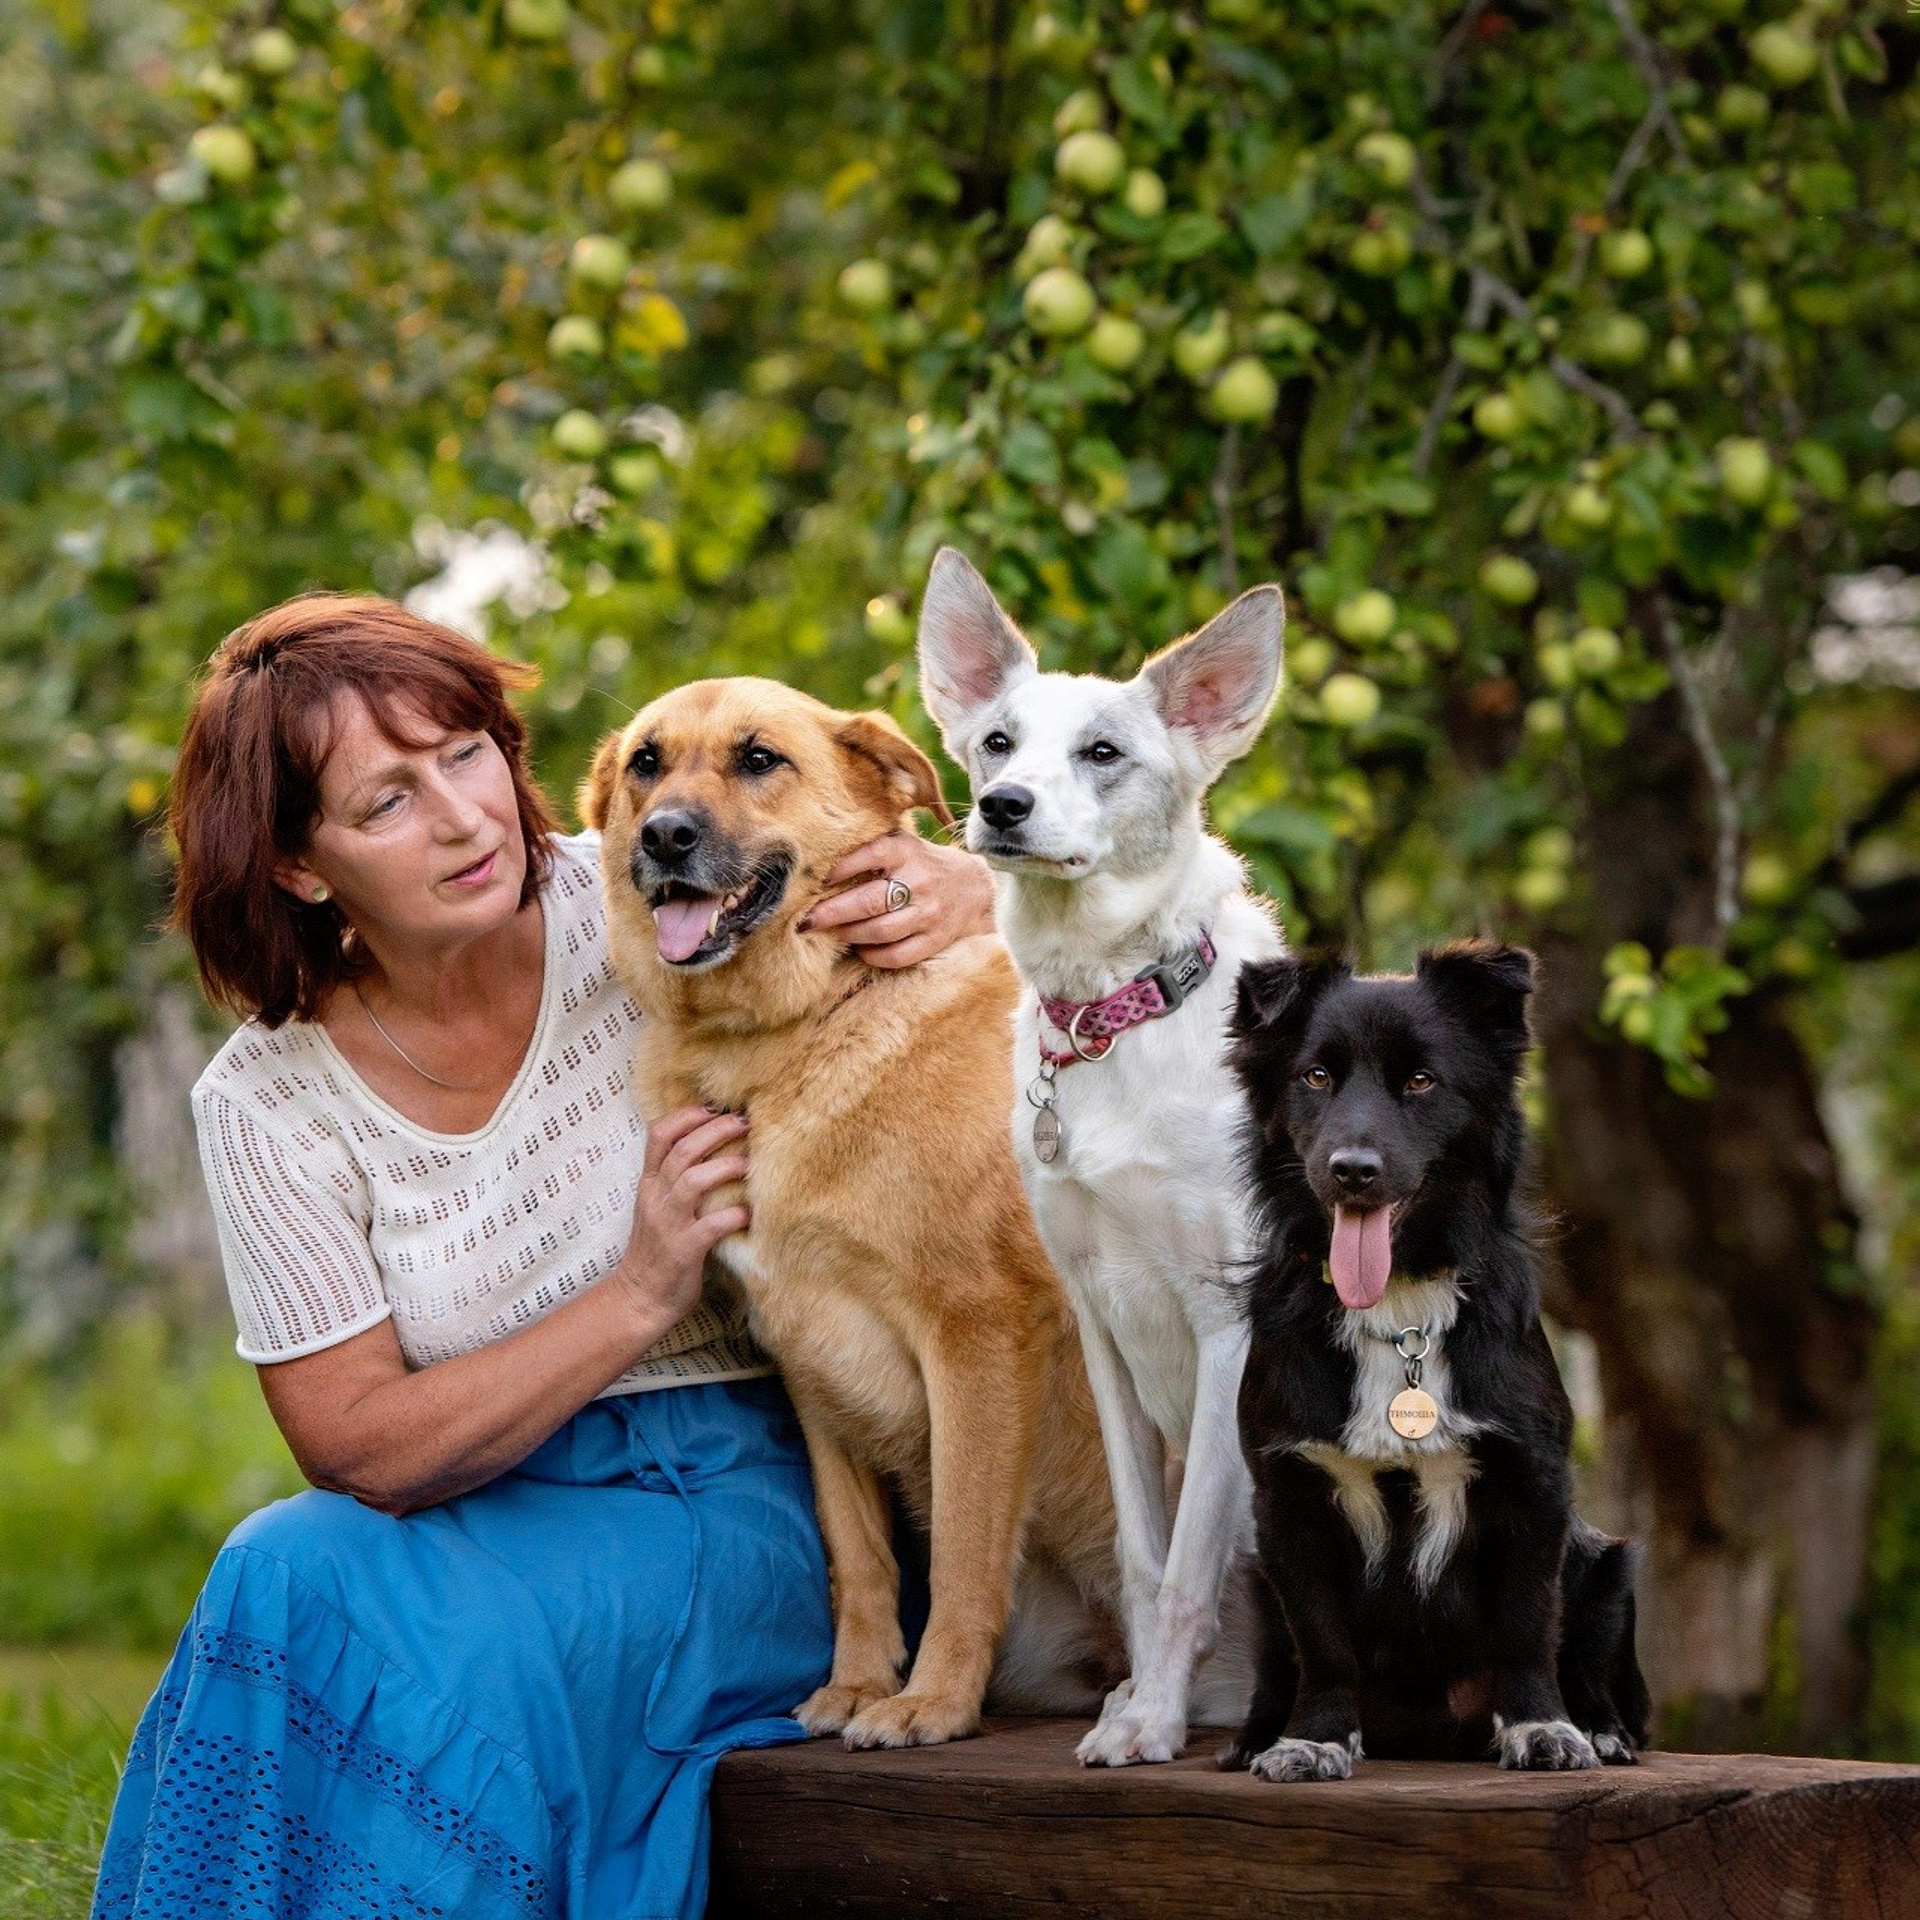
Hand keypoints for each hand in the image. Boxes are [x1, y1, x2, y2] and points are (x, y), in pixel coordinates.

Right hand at [611, 1106, 749, 1333]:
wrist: (639, 1298)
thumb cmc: (657, 1249)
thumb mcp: (658, 1206)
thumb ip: (676, 1178)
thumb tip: (713, 1146)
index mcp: (649, 1184)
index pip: (658, 1135)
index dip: (687, 1115)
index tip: (716, 1106)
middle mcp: (655, 1198)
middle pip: (682, 1151)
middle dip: (715, 1131)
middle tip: (745, 1123)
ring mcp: (667, 1225)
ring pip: (692, 1182)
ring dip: (725, 1167)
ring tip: (750, 1163)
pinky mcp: (683, 1251)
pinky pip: (709, 1227)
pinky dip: (732, 1215)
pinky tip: (748, 1212)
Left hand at [800, 831, 995, 968]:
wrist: (973, 887)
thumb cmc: (921, 864)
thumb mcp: (902, 845)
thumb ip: (870, 848)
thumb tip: (816, 860)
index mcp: (907, 852)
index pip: (871, 855)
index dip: (841, 868)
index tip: (817, 879)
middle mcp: (919, 881)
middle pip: (869, 901)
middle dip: (832, 913)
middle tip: (807, 920)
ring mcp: (929, 913)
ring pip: (881, 931)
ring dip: (850, 935)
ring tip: (833, 933)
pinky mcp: (935, 940)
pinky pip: (897, 955)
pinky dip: (873, 956)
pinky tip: (861, 949)